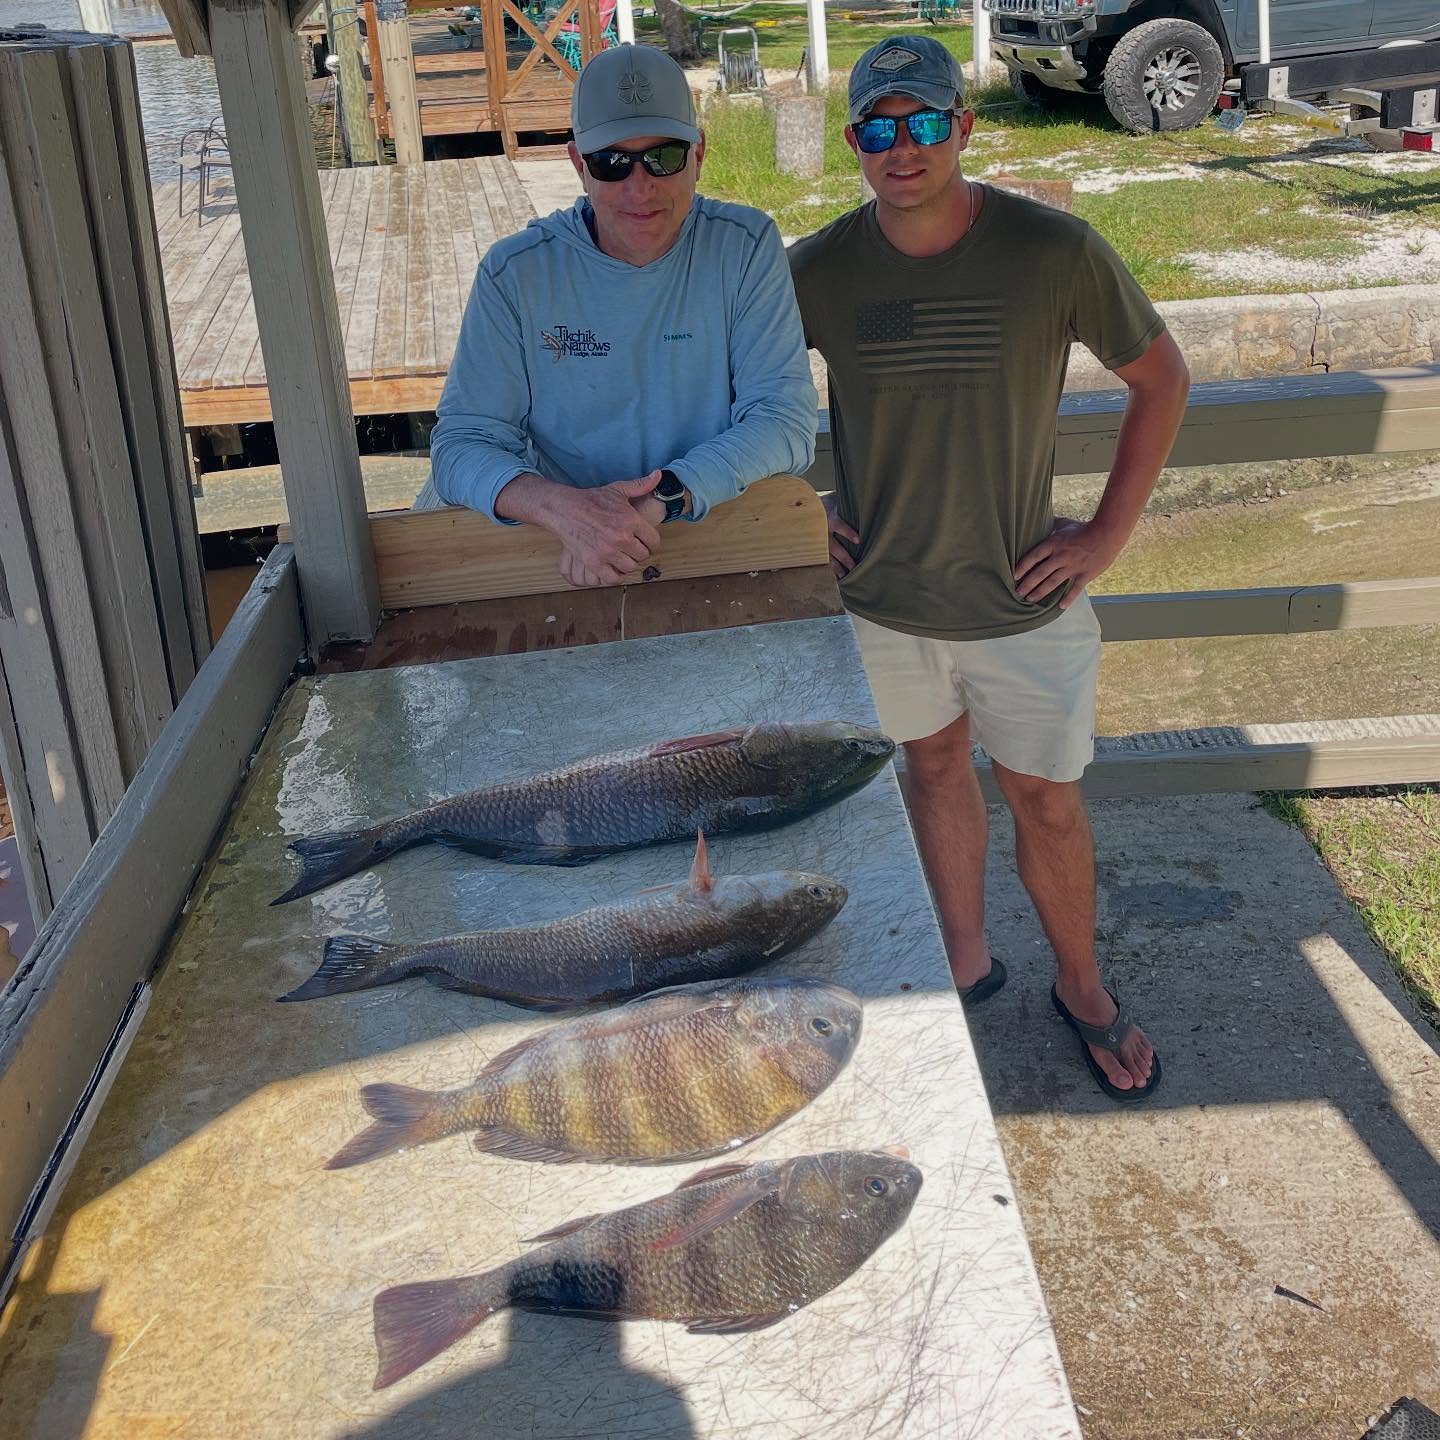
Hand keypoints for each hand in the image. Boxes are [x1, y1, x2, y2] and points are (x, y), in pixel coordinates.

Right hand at [547, 471, 663, 586]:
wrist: (564, 509)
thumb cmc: (592, 499)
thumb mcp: (618, 490)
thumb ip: (640, 485)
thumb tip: (659, 475)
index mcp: (631, 520)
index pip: (654, 541)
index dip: (651, 543)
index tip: (644, 542)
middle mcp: (621, 537)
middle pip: (643, 555)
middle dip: (639, 552)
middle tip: (631, 548)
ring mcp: (607, 551)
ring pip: (630, 567)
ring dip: (627, 563)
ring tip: (622, 556)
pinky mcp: (593, 562)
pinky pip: (613, 578)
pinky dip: (615, 575)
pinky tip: (613, 567)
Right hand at [822, 493, 859, 579]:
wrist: (805, 507)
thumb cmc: (827, 502)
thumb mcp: (835, 498)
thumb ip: (848, 501)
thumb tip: (866, 497)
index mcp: (829, 517)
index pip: (840, 526)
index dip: (848, 533)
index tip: (858, 540)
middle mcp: (822, 531)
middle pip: (834, 546)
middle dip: (844, 557)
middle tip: (854, 566)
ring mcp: (818, 540)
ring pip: (827, 555)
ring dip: (836, 566)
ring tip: (845, 575)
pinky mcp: (815, 547)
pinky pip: (821, 559)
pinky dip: (829, 568)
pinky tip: (836, 577)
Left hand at [1013, 517, 1123, 607]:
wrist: (1108, 533)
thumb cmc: (1085, 528)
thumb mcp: (1065, 524)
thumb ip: (1052, 525)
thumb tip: (1041, 519)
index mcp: (1054, 543)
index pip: (1033, 557)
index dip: (1022, 567)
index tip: (1014, 576)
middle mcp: (1061, 556)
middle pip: (1040, 573)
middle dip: (1027, 584)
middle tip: (1018, 593)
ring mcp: (1073, 567)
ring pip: (1052, 583)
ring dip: (1040, 592)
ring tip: (1030, 600)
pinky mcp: (1085, 574)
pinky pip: (1074, 589)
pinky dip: (1068, 599)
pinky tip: (1060, 607)